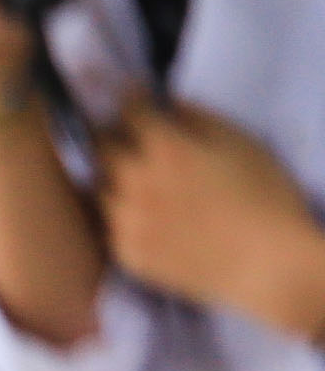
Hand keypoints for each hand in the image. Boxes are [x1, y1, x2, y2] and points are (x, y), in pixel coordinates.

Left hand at [94, 99, 324, 338]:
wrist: (271, 268)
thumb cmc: (266, 199)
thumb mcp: (241, 142)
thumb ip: (197, 116)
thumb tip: (167, 105)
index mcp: (162, 147)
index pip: (127, 109)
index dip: (132, 102)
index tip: (136, 102)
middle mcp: (133, 180)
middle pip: (101, 145)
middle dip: (114, 137)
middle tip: (131, 143)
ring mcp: (125, 219)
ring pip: (100, 187)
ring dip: (114, 179)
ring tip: (139, 186)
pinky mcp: (127, 253)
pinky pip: (111, 226)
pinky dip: (123, 218)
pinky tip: (147, 222)